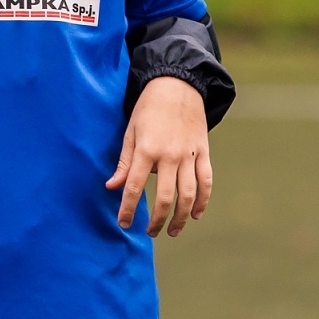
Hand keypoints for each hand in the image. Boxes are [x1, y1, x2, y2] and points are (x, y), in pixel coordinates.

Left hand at [105, 75, 211, 237]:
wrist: (178, 85)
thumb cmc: (148, 108)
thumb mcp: (131, 131)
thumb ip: (124, 162)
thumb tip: (112, 187)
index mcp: (147, 149)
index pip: (135, 187)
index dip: (128, 209)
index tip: (124, 224)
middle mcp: (170, 155)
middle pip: (166, 197)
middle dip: (157, 220)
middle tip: (150, 232)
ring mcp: (190, 155)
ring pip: (188, 194)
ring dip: (181, 217)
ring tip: (173, 231)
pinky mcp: (204, 152)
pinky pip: (206, 182)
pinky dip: (202, 201)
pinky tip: (195, 214)